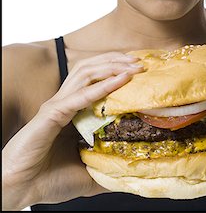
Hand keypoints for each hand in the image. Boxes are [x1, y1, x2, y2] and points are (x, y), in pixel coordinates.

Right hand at [2, 52, 143, 209]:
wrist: (20, 190)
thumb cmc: (48, 180)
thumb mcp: (87, 170)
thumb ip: (106, 166)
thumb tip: (130, 171)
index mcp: (71, 109)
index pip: (94, 79)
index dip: (115, 69)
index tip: (139, 69)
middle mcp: (63, 101)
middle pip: (91, 68)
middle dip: (116, 61)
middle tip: (140, 62)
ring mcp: (56, 105)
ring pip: (85, 73)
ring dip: (112, 66)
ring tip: (133, 66)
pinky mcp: (51, 114)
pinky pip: (81, 96)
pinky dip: (103, 86)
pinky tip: (121, 80)